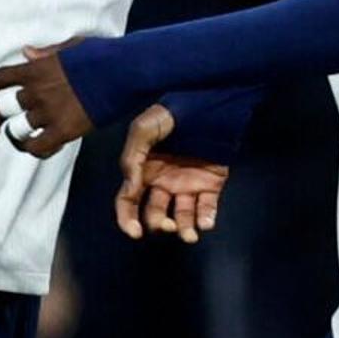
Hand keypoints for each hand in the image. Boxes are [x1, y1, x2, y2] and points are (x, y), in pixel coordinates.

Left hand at [0, 41, 94, 156]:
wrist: (123, 71)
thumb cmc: (102, 55)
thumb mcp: (71, 47)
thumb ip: (47, 53)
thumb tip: (26, 52)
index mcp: (36, 69)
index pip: (1, 78)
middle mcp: (35, 92)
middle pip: (1, 109)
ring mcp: (47, 112)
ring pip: (18, 130)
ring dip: (15, 137)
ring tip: (17, 140)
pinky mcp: (63, 130)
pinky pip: (38, 147)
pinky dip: (34, 149)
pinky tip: (37, 148)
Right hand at [114, 104, 229, 241]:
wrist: (210, 103)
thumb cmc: (173, 111)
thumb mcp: (144, 128)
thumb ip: (133, 157)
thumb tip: (131, 186)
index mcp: (144, 170)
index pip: (128, 201)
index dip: (127, 219)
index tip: (134, 232)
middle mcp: (164, 182)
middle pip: (155, 214)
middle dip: (158, 225)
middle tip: (167, 225)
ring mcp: (188, 184)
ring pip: (182, 217)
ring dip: (183, 230)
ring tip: (188, 234)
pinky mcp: (211, 184)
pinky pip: (207, 208)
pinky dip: (206, 220)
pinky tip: (205, 223)